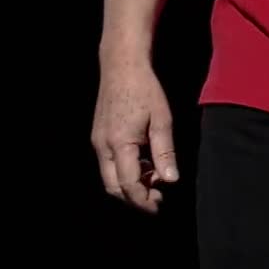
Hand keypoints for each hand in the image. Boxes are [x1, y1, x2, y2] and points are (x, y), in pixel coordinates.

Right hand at [90, 57, 178, 213]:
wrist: (122, 64)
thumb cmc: (145, 89)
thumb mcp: (162, 120)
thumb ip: (165, 152)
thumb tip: (170, 180)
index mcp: (119, 144)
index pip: (129, 185)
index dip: (144, 200)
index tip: (160, 204)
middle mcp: (103, 146)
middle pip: (114, 187)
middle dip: (134, 197)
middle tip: (157, 196)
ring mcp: (97, 141)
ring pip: (109, 177)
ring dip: (129, 184)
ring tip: (153, 176)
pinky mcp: (98, 135)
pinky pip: (108, 163)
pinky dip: (124, 170)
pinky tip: (143, 161)